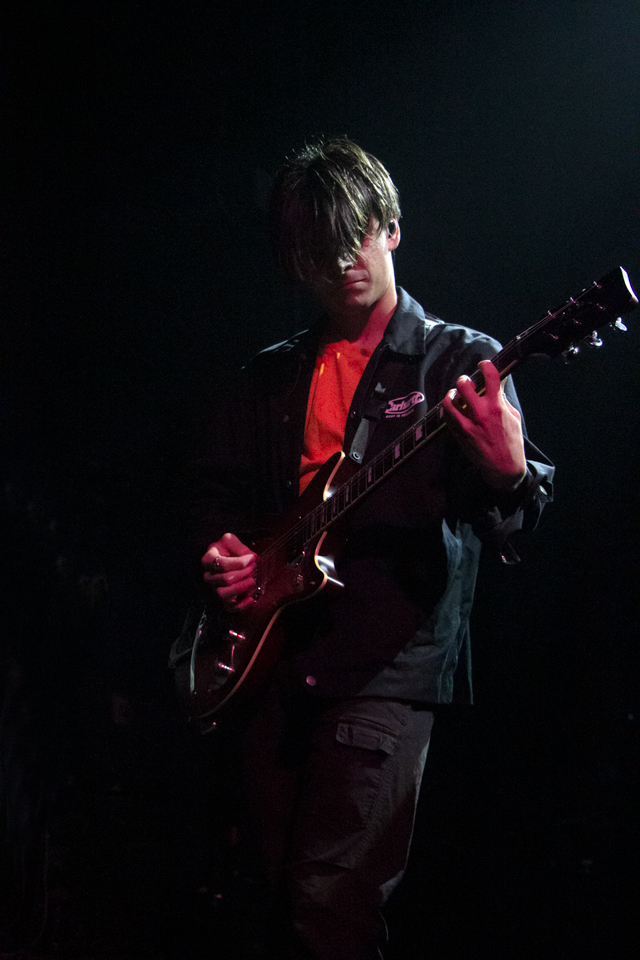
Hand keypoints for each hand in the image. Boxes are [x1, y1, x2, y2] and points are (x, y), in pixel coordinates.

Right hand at [202, 532, 257, 610]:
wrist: (225, 560)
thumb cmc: (227, 550)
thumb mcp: (230, 542)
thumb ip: (240, 547)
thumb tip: (253, 558)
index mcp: (208, 561)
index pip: (222, 564)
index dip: (239, 563)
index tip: (252, 559)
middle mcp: (208, 577)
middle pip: (224, 580)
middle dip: (242, 574)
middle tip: (253, 568)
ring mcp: (214, 590)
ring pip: (224, 594)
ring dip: (241, 588)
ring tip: (252, 581)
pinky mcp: (223, 601)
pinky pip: (230, 608)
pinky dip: (242, 605)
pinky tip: (252, 598)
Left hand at [442, 360, 526, 490]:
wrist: (503, 467)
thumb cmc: (511, 442)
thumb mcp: (514, 417)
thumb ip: (503, 401)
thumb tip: (497, 387)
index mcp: (497, 407)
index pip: (490, 377)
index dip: (486, 366)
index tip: (484, 364)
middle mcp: (480, 413)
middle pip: (464, 385)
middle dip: (465, 379)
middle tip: (466, 381)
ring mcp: (467, 424)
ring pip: (449, 401)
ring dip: (452, 394)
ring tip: (454, 393)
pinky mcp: (459, 434)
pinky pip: (447, 416)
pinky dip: (448, 409)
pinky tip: (452, 408)